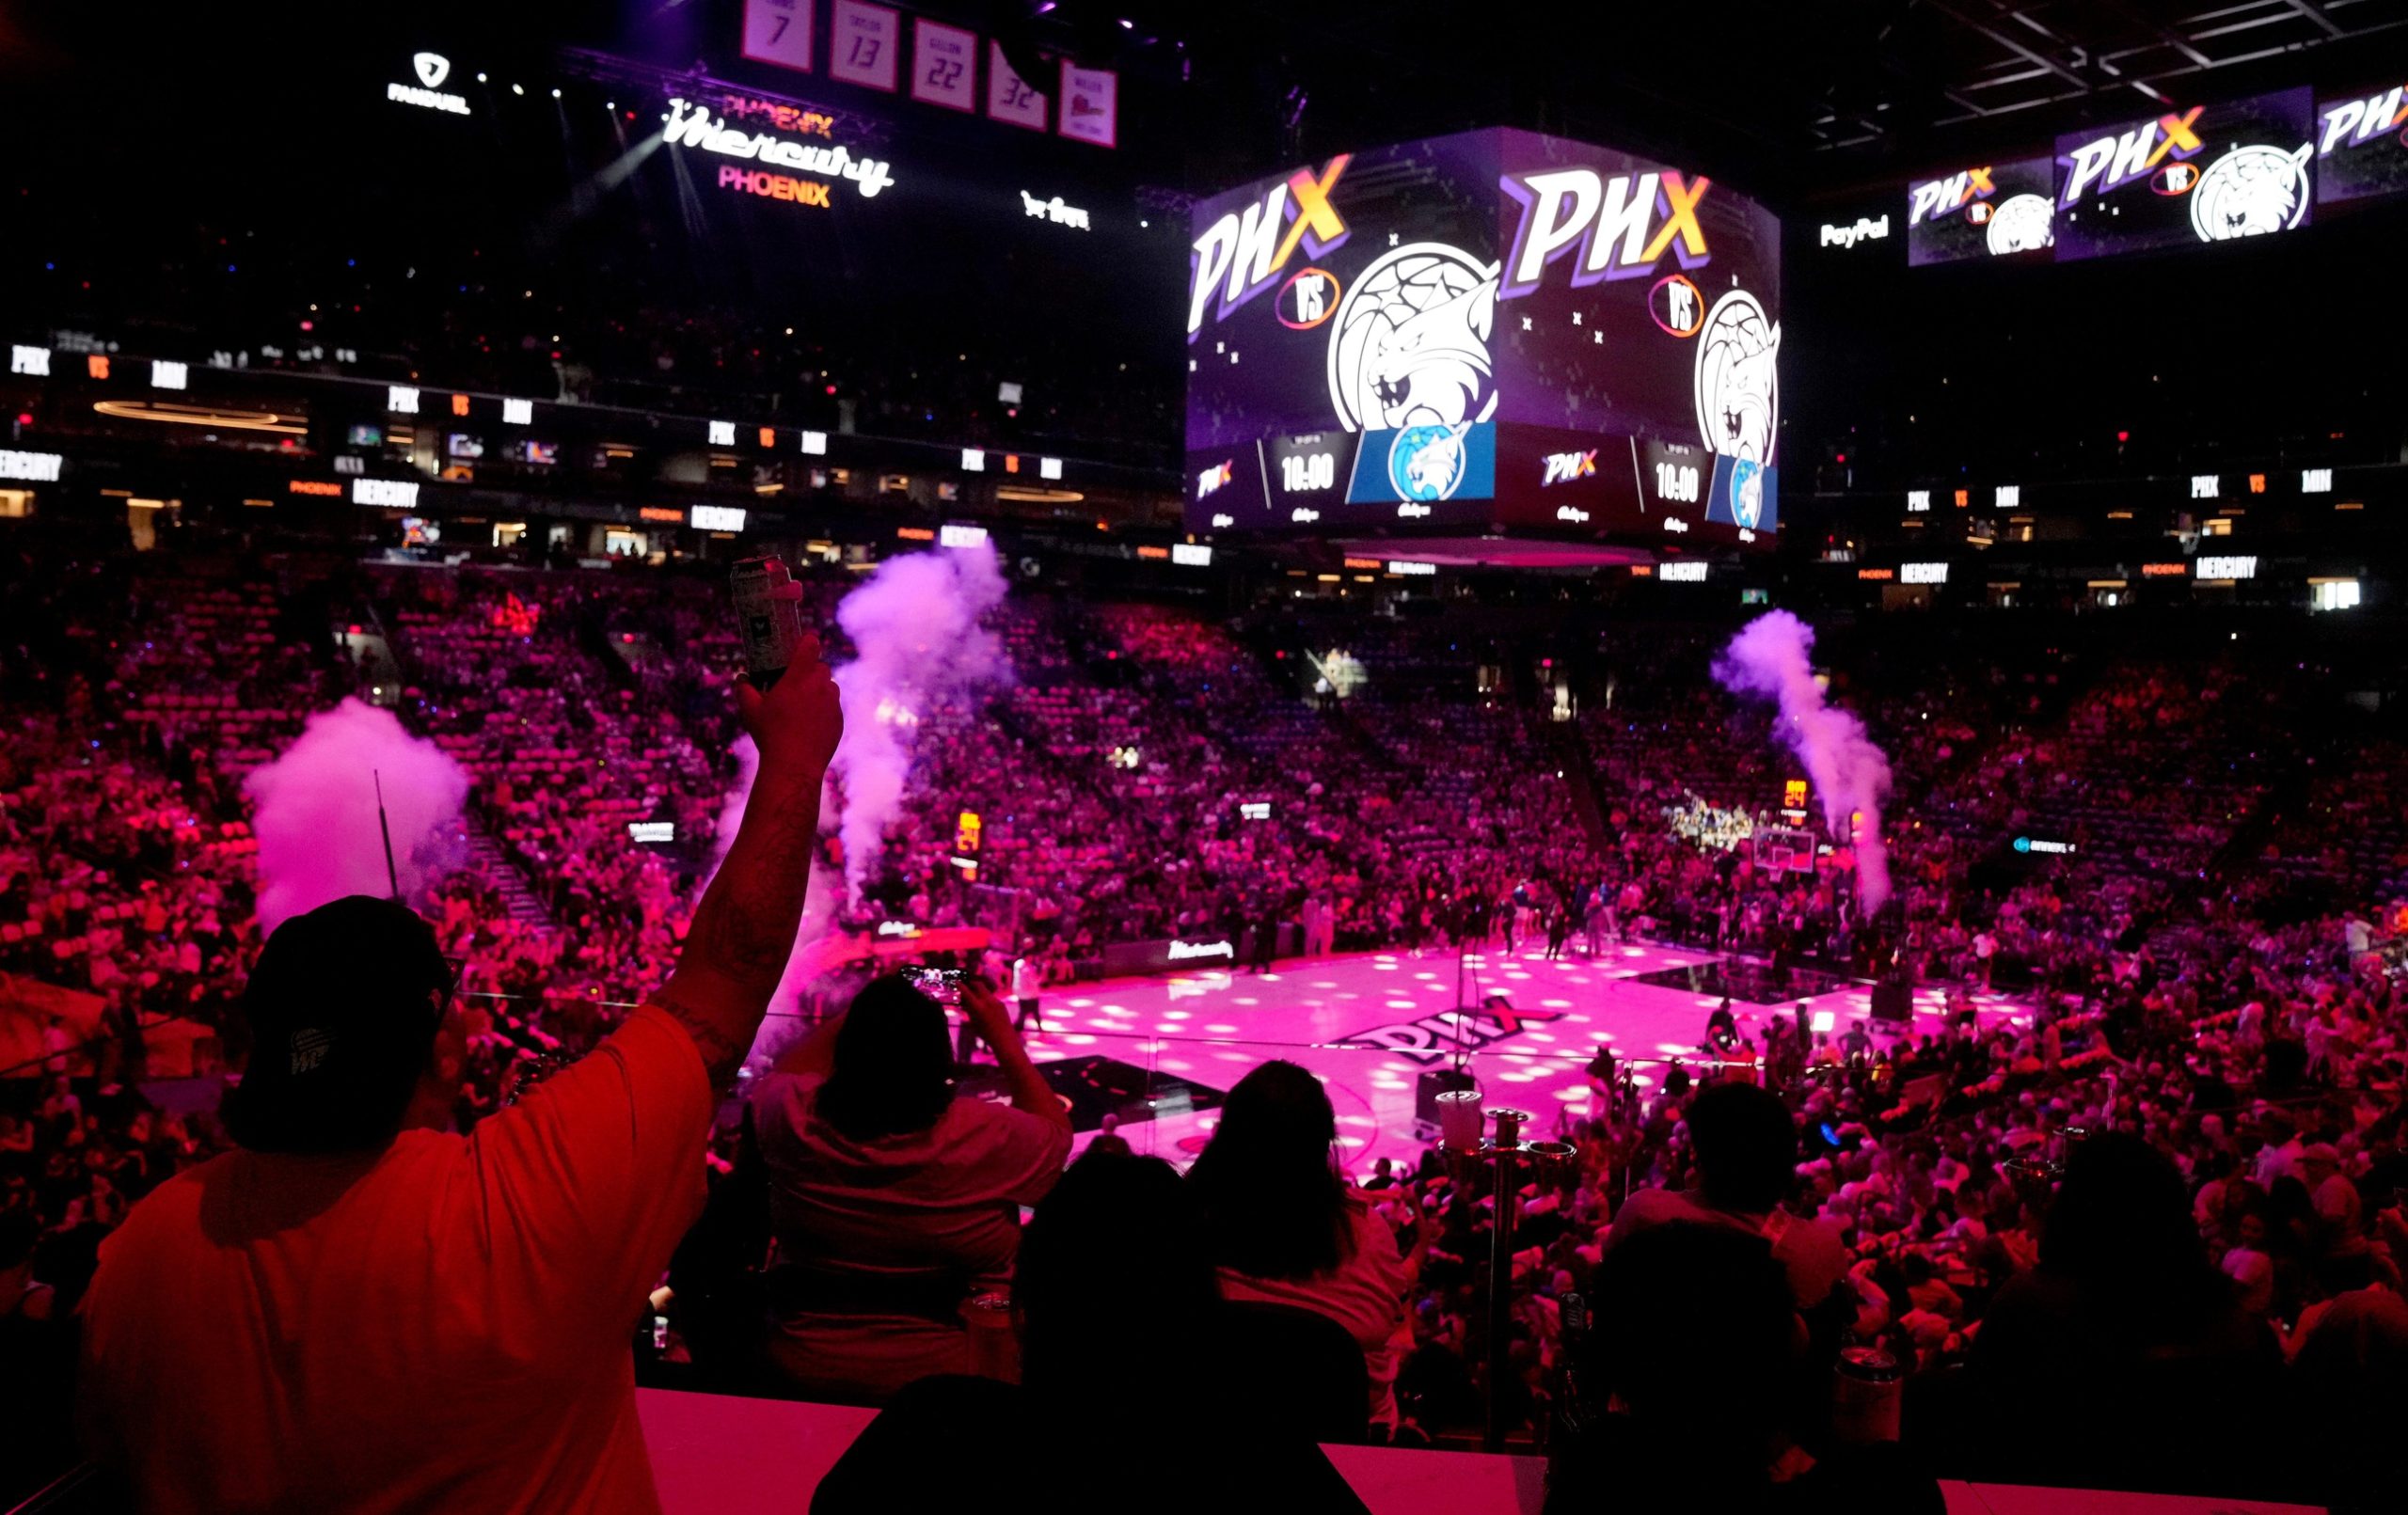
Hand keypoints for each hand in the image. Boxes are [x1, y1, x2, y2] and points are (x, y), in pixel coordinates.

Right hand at [737, 594, 840, 779]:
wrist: (794, 765)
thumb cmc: (770, 735)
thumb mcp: (750, 711)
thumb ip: (744, 689)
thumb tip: (740, 678)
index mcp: (798, 678)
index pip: (810, 645)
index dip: (806, 641)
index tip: (801, 644)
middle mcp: (819, 687)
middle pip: (821, 667)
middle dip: (810, 671)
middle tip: (795, 682)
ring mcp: (832, 704)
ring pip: (829, 687)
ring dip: (819, 690)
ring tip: (802, 705)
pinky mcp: (839, 720)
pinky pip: (834, 707)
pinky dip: (824, 710)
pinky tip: (810, 723)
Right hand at [960, 975, 1012, 1038]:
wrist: (1004, 1038)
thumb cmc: (986, 1034)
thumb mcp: (973, 1022)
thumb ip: (968, 1011)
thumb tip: (964, 1002)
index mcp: (979, 1007)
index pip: (967, 992)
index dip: (961, 986)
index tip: (957, 982)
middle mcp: (988, 1001)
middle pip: (979, 985)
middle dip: (972, 984)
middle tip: (968, 987)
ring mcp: (996, 1001)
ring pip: (985, 991)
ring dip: (979, 993)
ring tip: (976, 1002)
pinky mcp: (1002, 1003)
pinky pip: (992, 998)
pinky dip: (986, 1000)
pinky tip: (986, 1009)